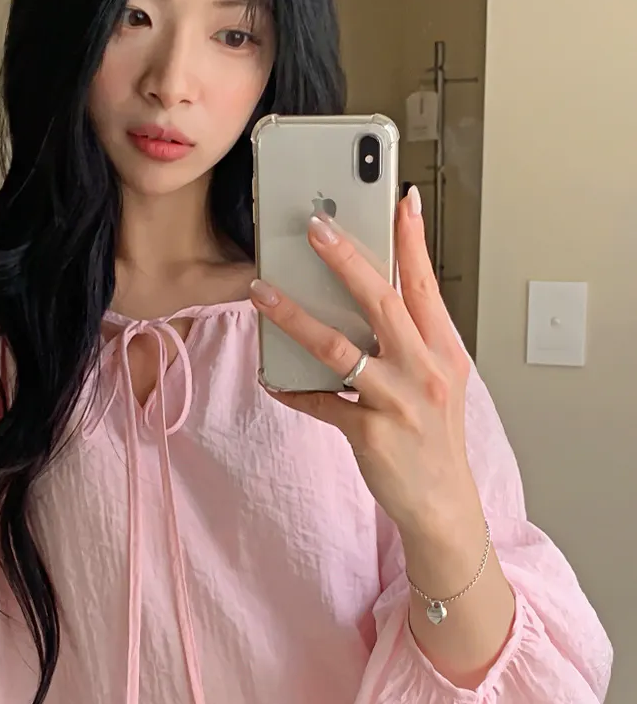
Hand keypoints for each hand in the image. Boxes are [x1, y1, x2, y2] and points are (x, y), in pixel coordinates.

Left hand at [249, 187, 478, 539]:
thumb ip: (412, 339)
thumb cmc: (434, 438)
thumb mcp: (438, 380)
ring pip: (338, 347)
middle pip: (380, 302)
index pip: (425, 284)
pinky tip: (270, 378)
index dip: (413, 240)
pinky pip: (319, 402)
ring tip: (261, 292)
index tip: (401, 199)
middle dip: (345, 259)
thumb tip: (374, 297)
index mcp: (443, 351)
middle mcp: (423, 371)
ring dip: (294, 316)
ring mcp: (396, 402)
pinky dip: (291, 389)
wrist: (443, 504)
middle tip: (314, 226)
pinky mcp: (368, 433)